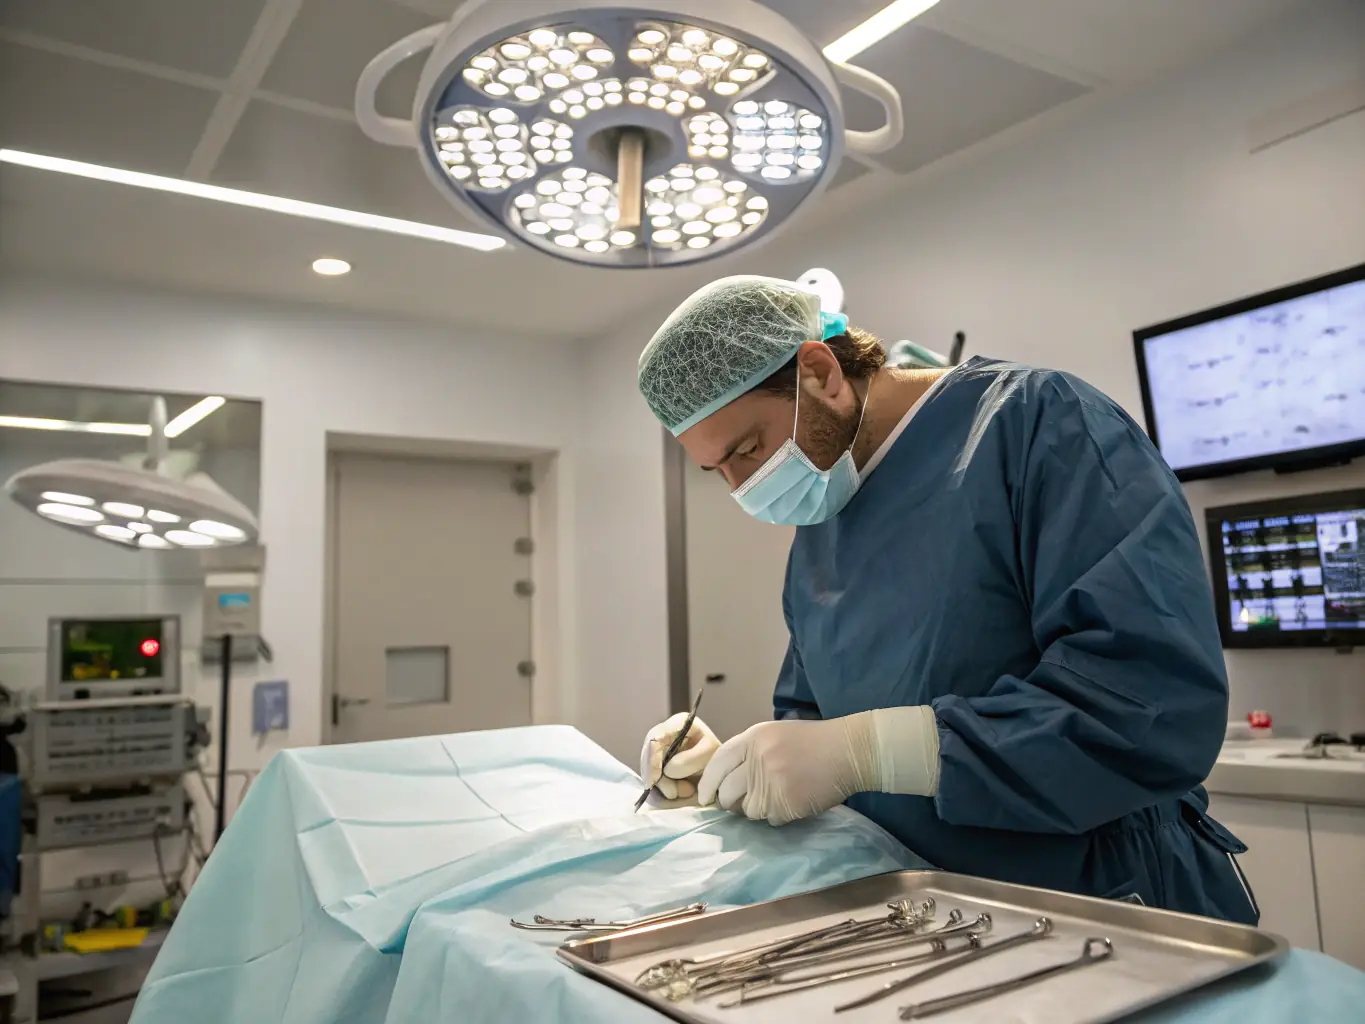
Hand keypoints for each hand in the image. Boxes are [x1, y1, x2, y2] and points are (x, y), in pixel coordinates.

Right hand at [639, 713, 720, 799]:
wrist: (723, 771)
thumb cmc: (718, 757)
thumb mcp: (710, 753)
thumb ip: (689, 759)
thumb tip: (667, 770)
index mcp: (678, 723)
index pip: (655, 739)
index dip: (651, 760)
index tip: (654, 781)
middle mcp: (664, 735)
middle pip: (647, 757)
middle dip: (658, 779)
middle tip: (673, 794)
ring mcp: (660, 753)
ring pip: (649, 772)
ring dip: (663, 787)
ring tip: (687, 791)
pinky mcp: (659, 770)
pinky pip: (653, 783)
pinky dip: (663, 792)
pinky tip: (678, 794)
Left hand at [697, 717, 879, 824]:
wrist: (848, 751)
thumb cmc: (814, 742)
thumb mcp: (775, 735)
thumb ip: (750, 753)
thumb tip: (724, 783)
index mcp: (753, 738)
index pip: (718, 763)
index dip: (707, 783)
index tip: (704, 798)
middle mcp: (757, 758)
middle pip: (727, 792)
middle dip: (729, 803)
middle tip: (739, 805)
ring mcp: (771, 782)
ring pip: (748, 810)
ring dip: (758, 809)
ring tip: (777, 797)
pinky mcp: (785, 802)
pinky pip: (770, 819)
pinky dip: (779, 815)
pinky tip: (793, 801)